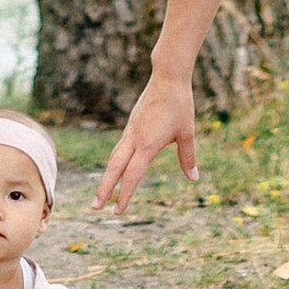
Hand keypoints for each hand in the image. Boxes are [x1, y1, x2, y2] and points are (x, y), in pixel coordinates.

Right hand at [97, 70, 197, 209]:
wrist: (167, 77)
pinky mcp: (132, 124)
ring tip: (102, 192)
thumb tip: (194, 178)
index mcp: (146, 145)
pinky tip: (118, 168)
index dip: (124, 195)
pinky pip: (121, 147)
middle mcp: (134, 139)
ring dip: (107, 176)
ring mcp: (131, 130)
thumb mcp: (187, 133)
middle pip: (114, 168)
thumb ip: (188, 158)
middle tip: (94, 207)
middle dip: (104, 189)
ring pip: (115, 157)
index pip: (132, 176)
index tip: (117, 211)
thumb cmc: (180, 105)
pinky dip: (116, 162)